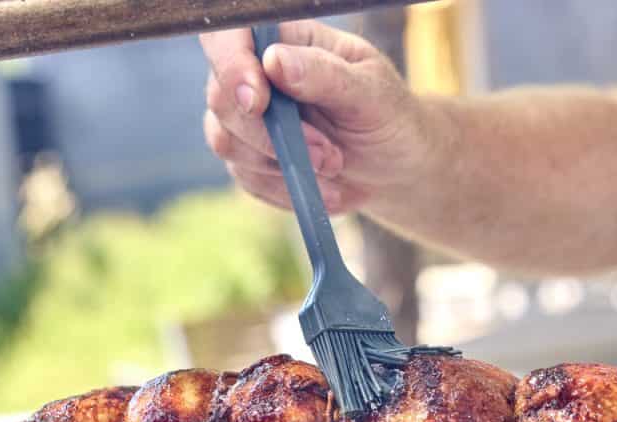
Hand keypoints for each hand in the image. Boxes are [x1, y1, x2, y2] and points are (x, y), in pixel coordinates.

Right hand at [200, 20, 437, 214]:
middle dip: (272, 136)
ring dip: (282, 166)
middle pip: (222, 98)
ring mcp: (248, 120)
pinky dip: (286, 189)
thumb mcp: (371, 92)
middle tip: (328, 156)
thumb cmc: (388, 117)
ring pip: (227, 143)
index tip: (258, 102)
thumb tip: (274, 62)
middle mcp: (257, 75)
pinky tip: (324, 190)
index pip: (230, 36)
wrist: (395, 170)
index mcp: (286, 39)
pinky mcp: (249, 160)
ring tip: (334, 169)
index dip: (231, 65)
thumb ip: (325, 74)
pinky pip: (246, 177)